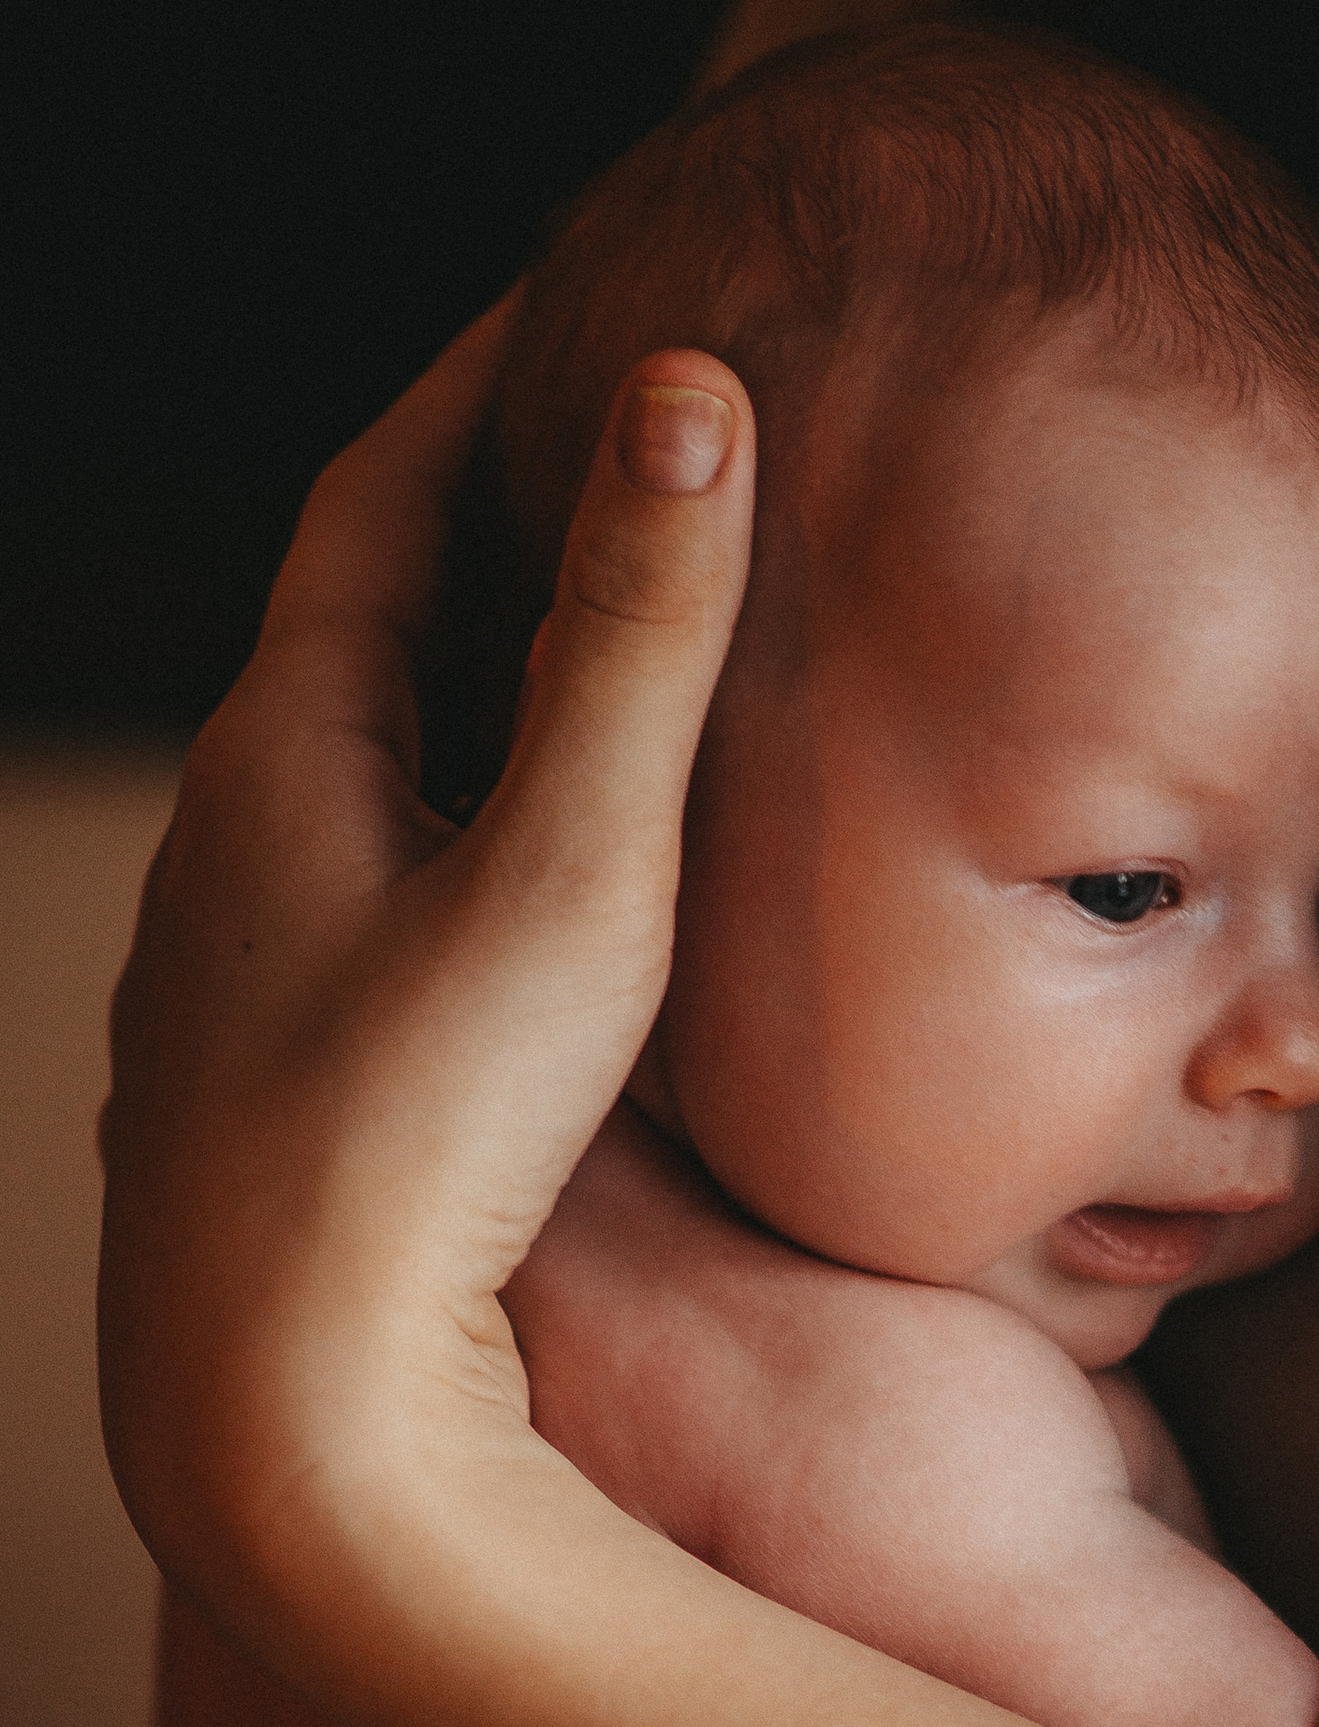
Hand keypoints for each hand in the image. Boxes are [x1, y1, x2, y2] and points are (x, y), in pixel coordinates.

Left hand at [98, 308, 755, 1650]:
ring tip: (601, 672)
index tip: (582, 293)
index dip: (480, 383)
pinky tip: (537, 911)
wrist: (291, 1432)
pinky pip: (365, 906)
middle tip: (615, 459)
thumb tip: (684, 392)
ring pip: (360, 785)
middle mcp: (226, 856)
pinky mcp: (265, 1100)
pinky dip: (457, 845)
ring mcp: (234, 985)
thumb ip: (632, 643)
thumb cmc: (420, 1151)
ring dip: (468, 704)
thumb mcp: (567, 875)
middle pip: (359, 635)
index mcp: (279, 760)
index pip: (373, 499)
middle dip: (482, 531)